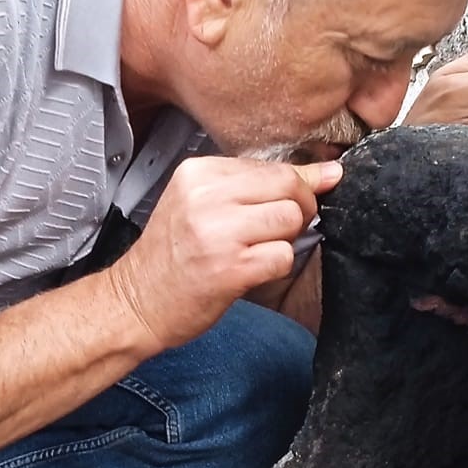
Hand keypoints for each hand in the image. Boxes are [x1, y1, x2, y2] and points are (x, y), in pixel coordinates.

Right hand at [106, 154, 341, 350]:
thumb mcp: (202, 204)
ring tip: (257, 250)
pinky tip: (250, 271)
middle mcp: (206, 196)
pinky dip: (275, 267)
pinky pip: (283, 256)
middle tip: (278, 231)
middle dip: (299, 210)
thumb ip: (258, 186)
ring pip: (291, 219)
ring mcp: (218, 232)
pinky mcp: (230, 268)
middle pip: (289, 187)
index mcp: (198, 172)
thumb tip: (331, 173)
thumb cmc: (173, 254)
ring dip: (285, 240)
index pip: (274, 166)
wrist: (137, 300)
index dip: (294, 189)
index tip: (295, 203)